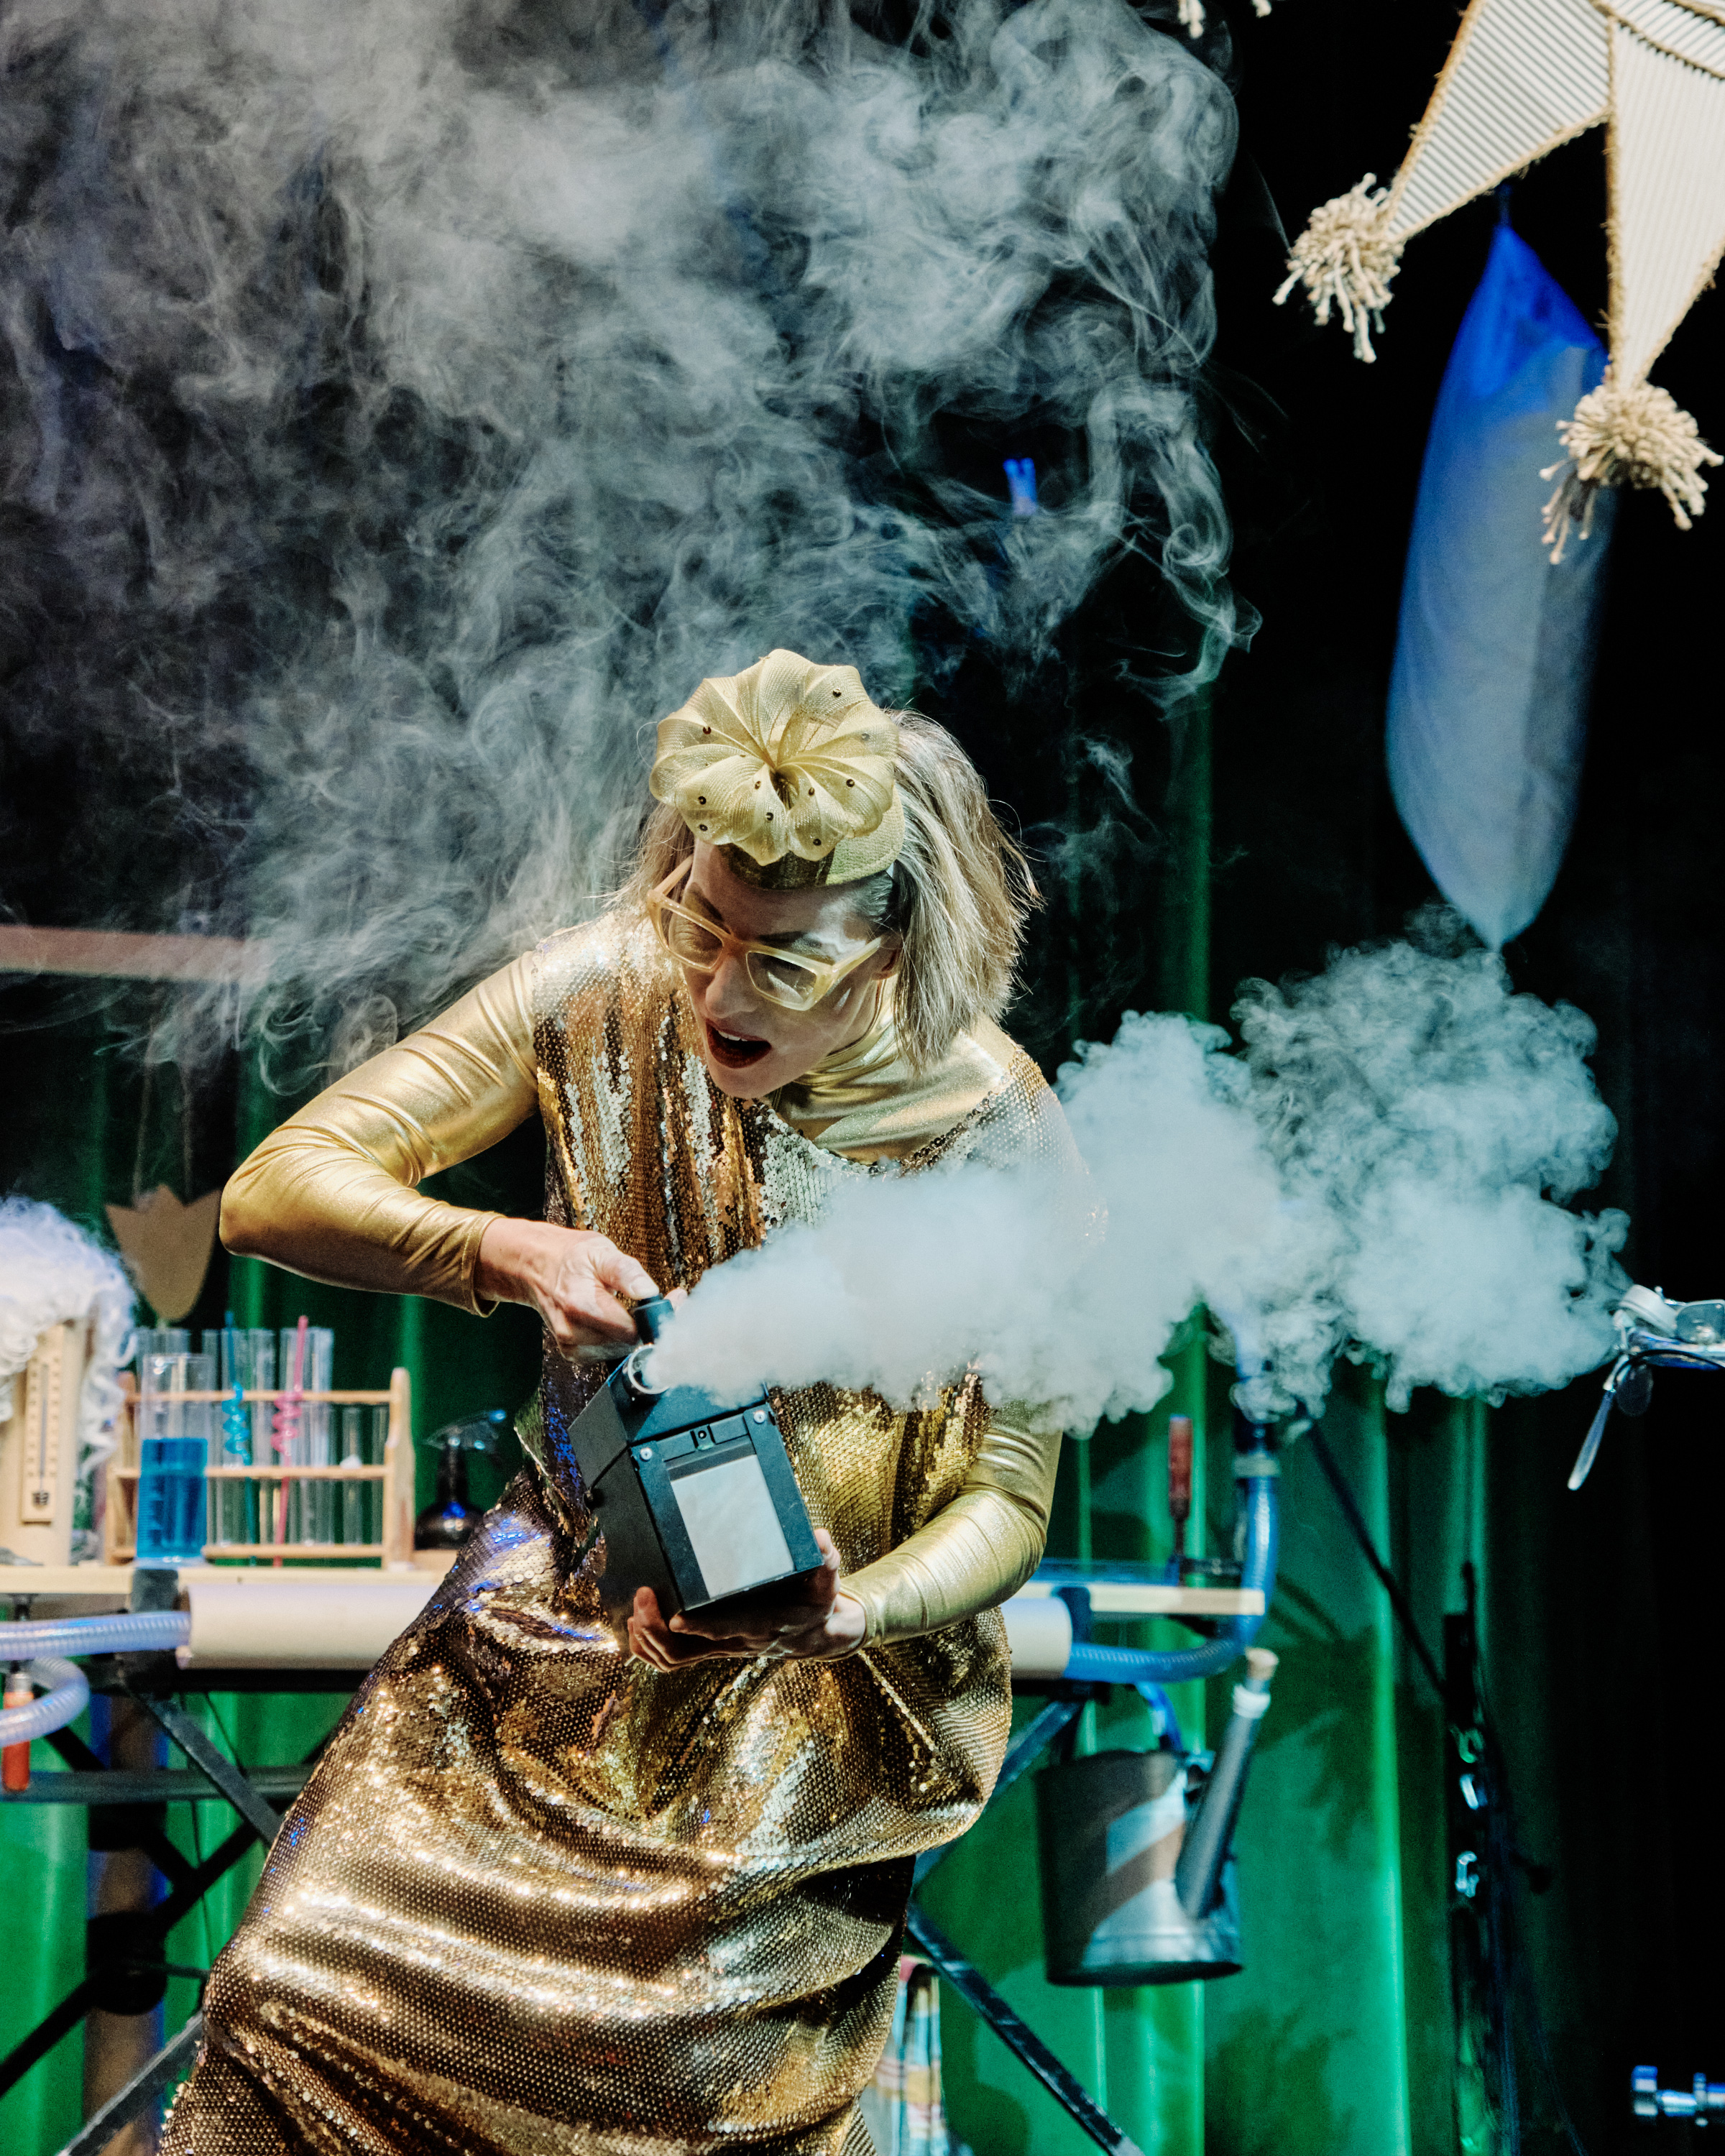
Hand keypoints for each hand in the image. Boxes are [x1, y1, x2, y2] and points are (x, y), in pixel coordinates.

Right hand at [475, 1217, 660, 1356]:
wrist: (536, 1265)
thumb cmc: (569, 1256)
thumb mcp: (601, 1251)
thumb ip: (627, 1273)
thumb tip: (649, 1291)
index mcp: (581, 1305)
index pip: (632, 1330)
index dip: (657, 1318)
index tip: (674, 1300)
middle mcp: (573, 1331)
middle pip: (629, 1343)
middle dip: (649, 1324)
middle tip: (660, 1300)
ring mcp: (570, 1344)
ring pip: (621, 1350)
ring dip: (635, 1332)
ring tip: (637, 1307)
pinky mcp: (571, 1351)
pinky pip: (608, 1352)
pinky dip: (619, 1338)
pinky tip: (619, 1319)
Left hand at [625, 1530, 865, 1668]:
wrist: (814, 1635)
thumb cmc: (816, 1602)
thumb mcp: (828, 1580)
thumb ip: (827, 1559)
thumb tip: (820, 1538)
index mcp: (761, 1624)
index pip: (726, 1630)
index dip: (700, 1627)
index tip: (675, 1617)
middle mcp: (736, 1642)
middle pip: (686, 1651)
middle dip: (657, 1628)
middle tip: (643, 1595)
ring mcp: (720, 1648)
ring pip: (674, 1659)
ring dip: (648, 1639)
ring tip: (636, 1609)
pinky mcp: (711, 1648)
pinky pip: (673, 1660)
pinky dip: (649, 1648)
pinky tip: (637, 1626)